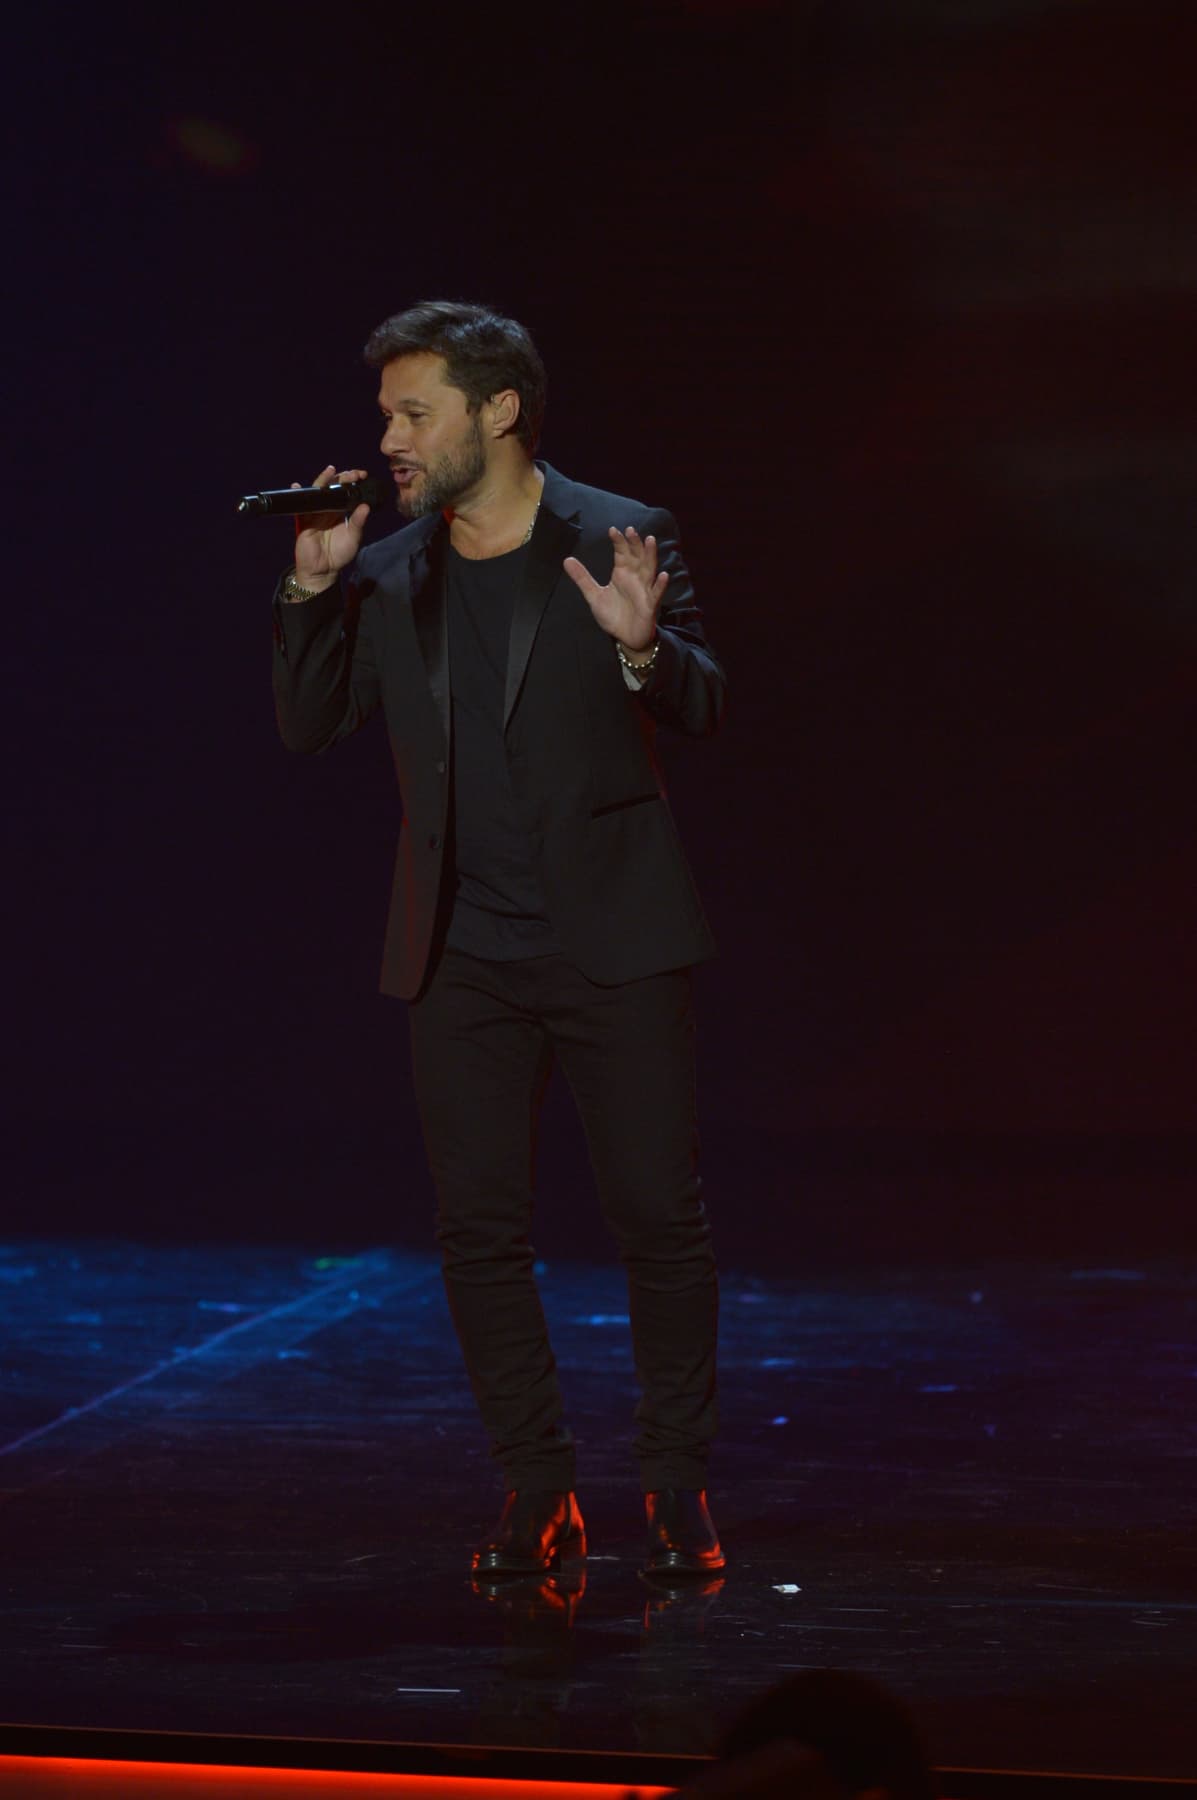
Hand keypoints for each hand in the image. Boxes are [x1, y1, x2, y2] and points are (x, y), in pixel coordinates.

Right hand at [292, 464, 371, 589]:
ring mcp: (315, 512)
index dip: (353, 482)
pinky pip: (300, 505)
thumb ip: (358, 522)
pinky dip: (298, 493)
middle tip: (352, 474)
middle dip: (342, 478)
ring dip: (324, 480)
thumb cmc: (339, 554)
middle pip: (333, 487)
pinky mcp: (304, 519)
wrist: (323, 570)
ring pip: (318, 492)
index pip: (347, 491)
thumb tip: (365, 507)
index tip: (362, 475)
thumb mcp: (353, 538)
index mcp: (341, 511)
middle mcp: (328, 508)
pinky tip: (298, 485)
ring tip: (331, 471)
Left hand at [563, 526, 667, 651]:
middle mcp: (635, 578)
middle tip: (630, 530)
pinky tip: (663, 575)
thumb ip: (582, 578)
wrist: (625, 638)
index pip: (621, 553)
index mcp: (622, 573)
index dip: (618, 541)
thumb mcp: (594, 596)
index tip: (612, 530)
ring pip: (649, 569)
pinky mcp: (650, 605)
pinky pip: (656, 593)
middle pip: (637, 556)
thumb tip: (567, 560)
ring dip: (650, 555)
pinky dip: (660, 584)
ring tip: (650, 541)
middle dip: (634, 543)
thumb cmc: (614, 615)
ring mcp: (644, 590)